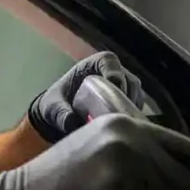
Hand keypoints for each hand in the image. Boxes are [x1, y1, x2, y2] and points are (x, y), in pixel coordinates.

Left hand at [27, 53, 144, 142]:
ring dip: (132, 108)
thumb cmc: (55, 105)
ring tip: (122, 124)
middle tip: (119, 114)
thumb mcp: (52, 108)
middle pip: (128, 79)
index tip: (115, 90)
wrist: (59, 118)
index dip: (115, 74)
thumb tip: (72, 123)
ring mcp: (122, 87)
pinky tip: (125, 128)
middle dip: (126, 96)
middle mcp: (112, 72)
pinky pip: (137, 107)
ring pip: (136, 94)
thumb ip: (60, 113)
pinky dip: (134, 116)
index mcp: (93, 64)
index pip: (109, 61)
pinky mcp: (128, 103)